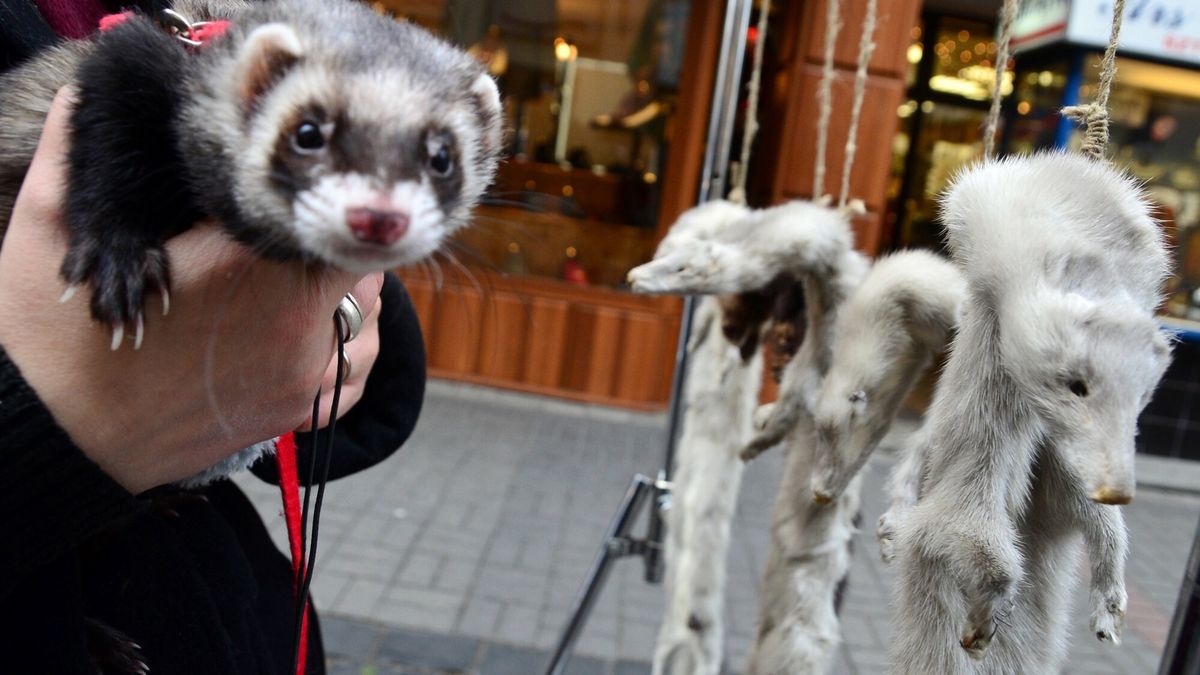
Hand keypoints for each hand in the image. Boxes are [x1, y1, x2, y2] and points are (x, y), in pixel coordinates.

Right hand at [0, 87, 381, 492]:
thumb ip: (75, 155)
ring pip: (370, 313)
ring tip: (303, 283)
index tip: (293, 193)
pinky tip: (319, 330)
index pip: (323, 210)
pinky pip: (360, 368)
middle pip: (355, 260)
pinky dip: (352, 344)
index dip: (313, 197)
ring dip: (349, 293)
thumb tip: (80, 98)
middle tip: (296, 236)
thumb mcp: (50, 231)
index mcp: (241, 262)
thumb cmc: (53, 337)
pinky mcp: (299, 412)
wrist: (57, 438)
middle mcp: (289, 321)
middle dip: (330, 243)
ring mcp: (301, 373)